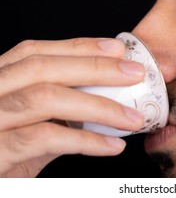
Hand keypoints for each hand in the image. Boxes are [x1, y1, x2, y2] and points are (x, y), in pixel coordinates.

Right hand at [0, 38, 144, 176]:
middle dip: (96, 68)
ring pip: (45, 98)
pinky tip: (112, 146)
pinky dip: (86, 140)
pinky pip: (44, 138)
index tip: (117, 48)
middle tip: (135, 73)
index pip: (35, 51)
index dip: (78, 47)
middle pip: (43, 67)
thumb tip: (104, 98)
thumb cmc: (5, 155)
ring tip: (132, 117)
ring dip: (99, 106)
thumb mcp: (28, 127)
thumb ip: (57, 112)